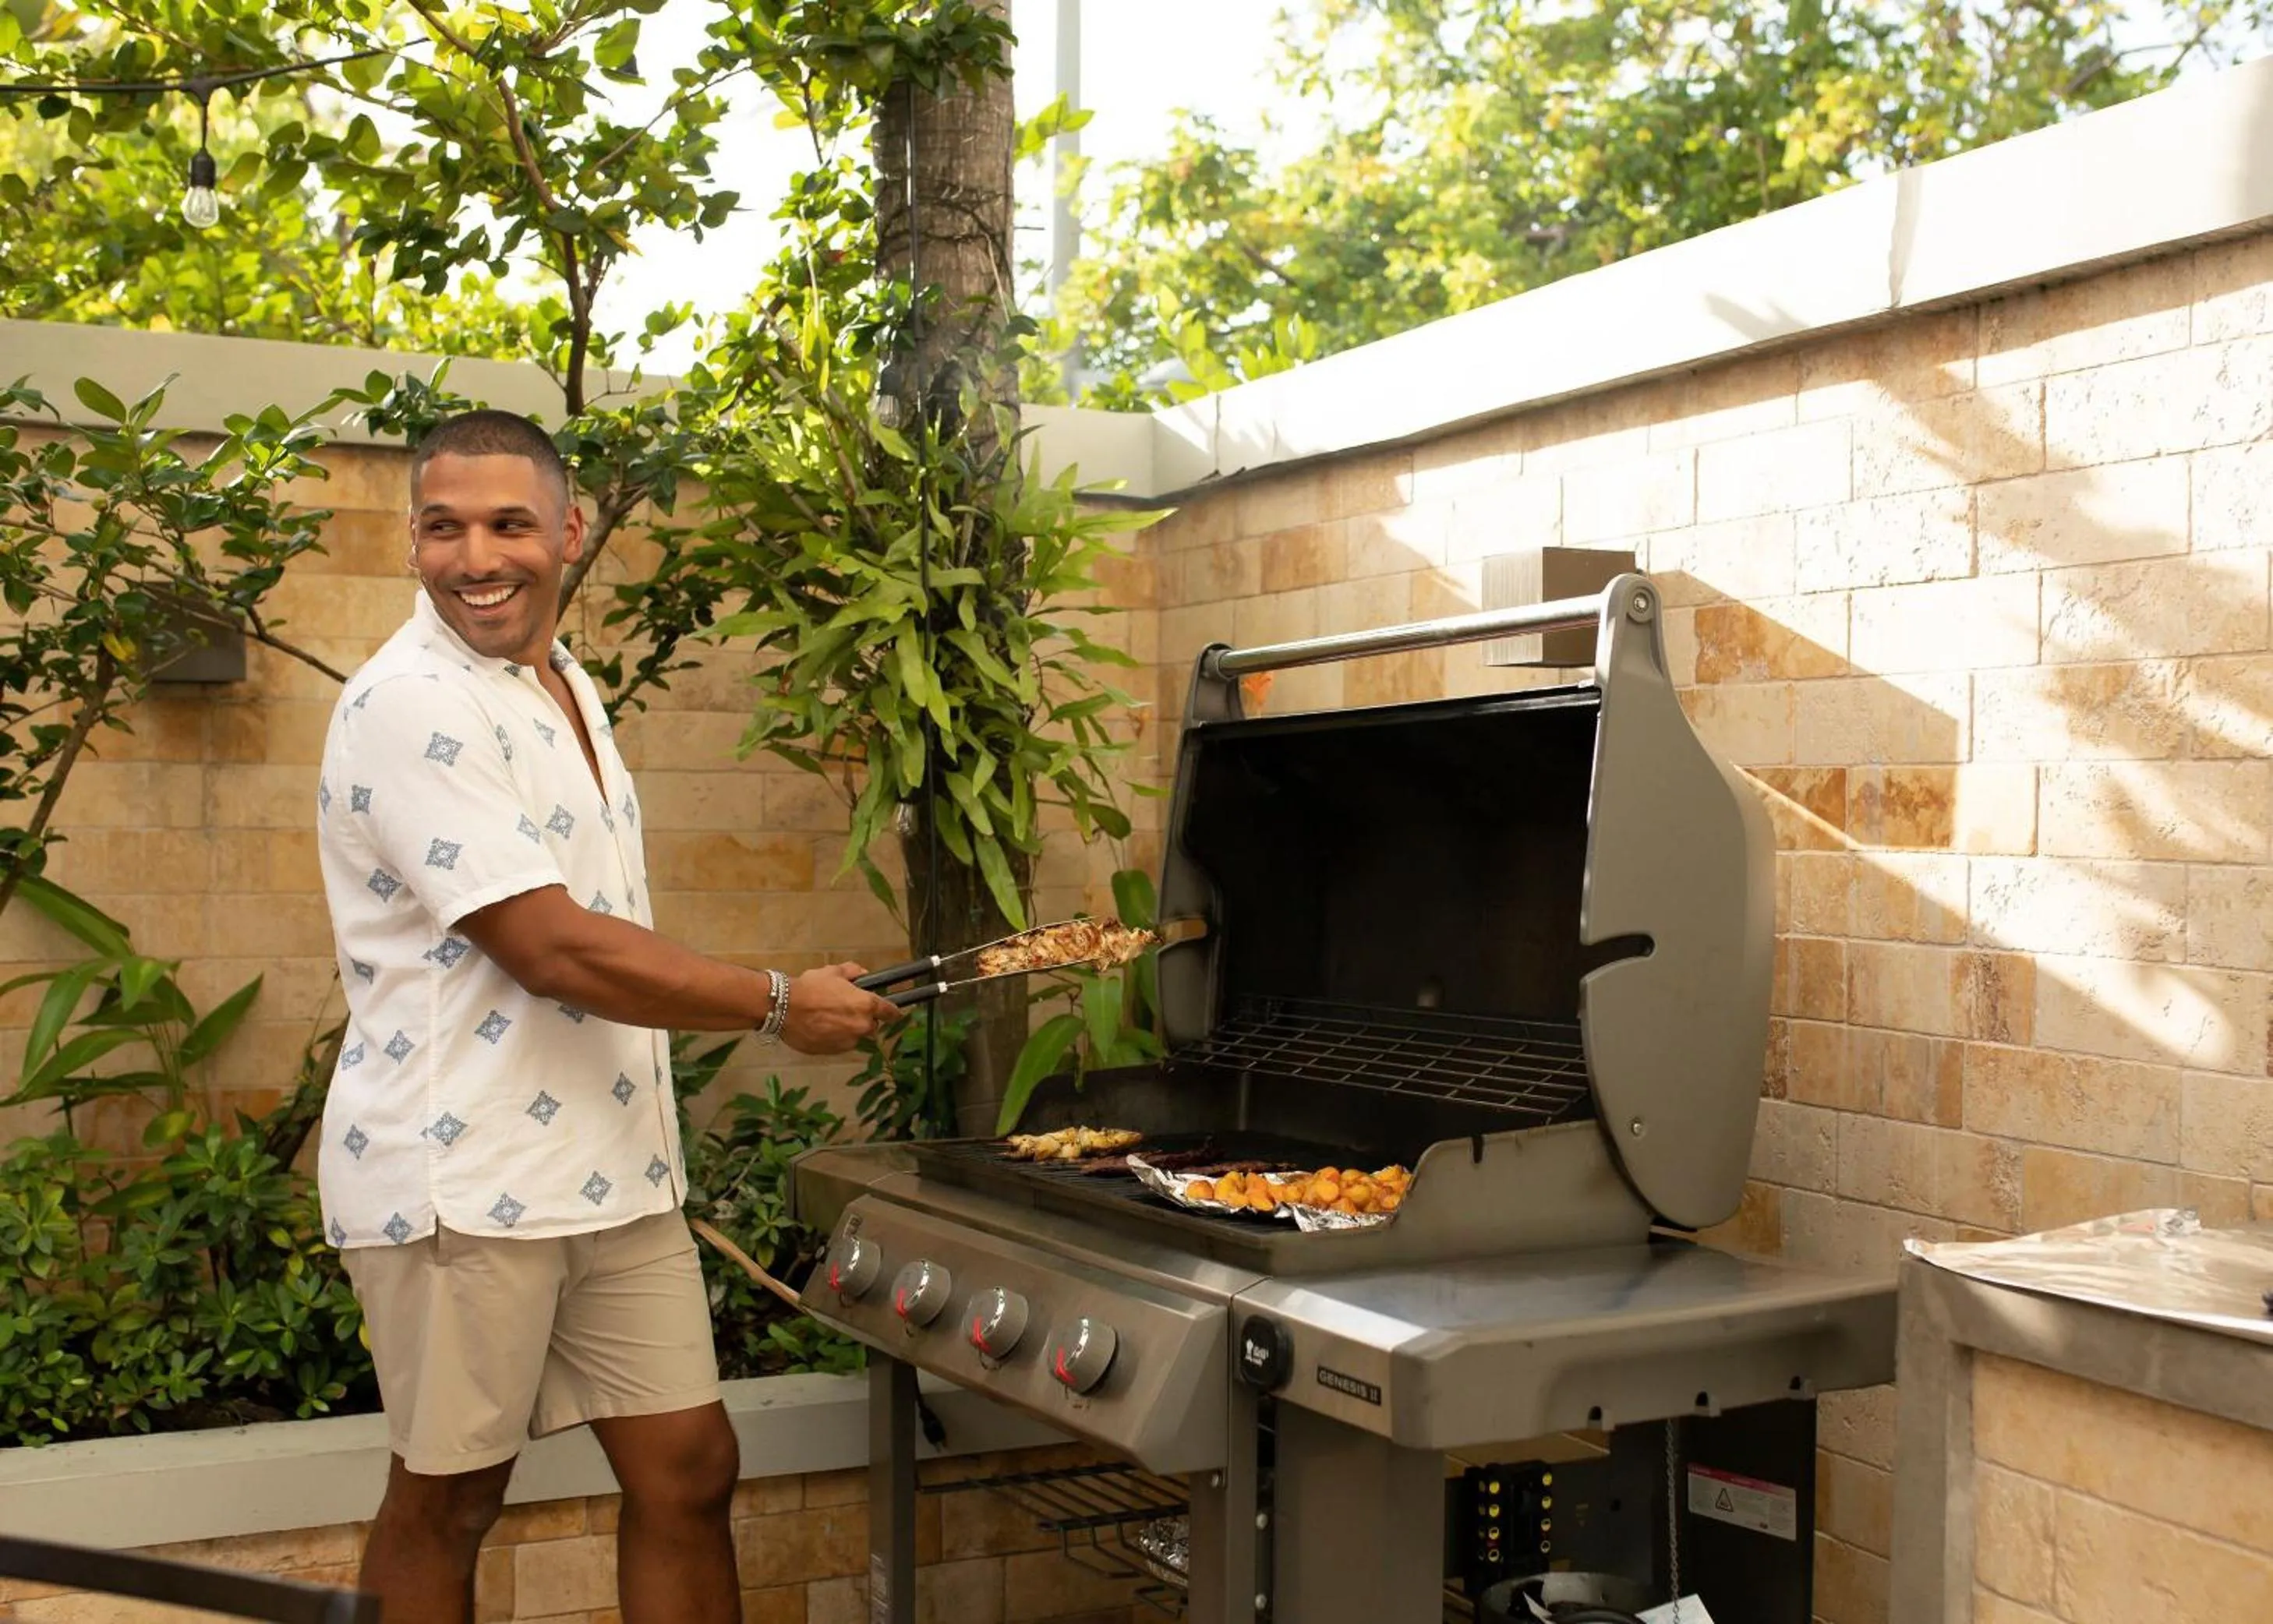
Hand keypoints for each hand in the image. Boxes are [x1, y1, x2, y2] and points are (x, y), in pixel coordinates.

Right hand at [781, 963, 902, 1055]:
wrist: (783, 1008)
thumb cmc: (811, 987)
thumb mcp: (833, 972)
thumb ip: (853, 971)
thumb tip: (863, 974)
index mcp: (866, 1005)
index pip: (891, 1012)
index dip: (893, 1011)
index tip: (893, 1012)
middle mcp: (861, 1026)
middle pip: (872, 1026)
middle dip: (864, 1019)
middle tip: (847, 1009)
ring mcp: (847, 1042)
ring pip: (855, 1036)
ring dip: (849, 1030)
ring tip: (829, 1019)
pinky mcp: (832, 1052)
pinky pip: (839, 1044)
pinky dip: (834, 1038)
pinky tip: (820, 1028)